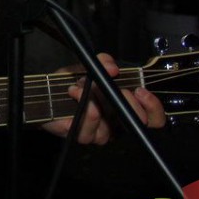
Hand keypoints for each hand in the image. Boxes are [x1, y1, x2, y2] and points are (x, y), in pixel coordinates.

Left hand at [42, 53, 166, 143]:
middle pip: (135, 125)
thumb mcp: (88, 66)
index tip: (140, 91)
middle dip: (127, 104)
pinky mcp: (81, 136)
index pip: (153, 119)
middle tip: (115, 88)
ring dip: (97, 101)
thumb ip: (102, 62)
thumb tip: (112, 67)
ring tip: (84, 86)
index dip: (153, 108)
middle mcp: (116, 126)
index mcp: (124, 110)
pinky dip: (83, 108)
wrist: (45, 94)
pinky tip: (75, 93)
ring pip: (109, 127)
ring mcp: (99, 134)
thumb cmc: (71, 83)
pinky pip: (88, 128)